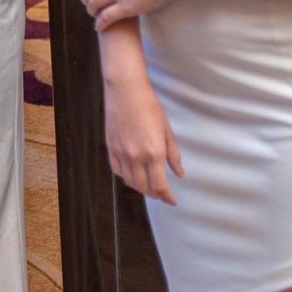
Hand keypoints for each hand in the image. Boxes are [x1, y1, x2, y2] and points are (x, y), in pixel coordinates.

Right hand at [104, 77, 183, 204]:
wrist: (126, 91)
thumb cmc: (149, 107)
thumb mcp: (167, 131)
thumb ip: (173, 155)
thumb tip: (179, 174)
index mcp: (154, 153)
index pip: (160, 185)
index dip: (167, 197)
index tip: (172, 200)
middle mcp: (136, 156)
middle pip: (144, 187)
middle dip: (155, 194)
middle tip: (162, 194)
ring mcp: (121, 153)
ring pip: (130, 182)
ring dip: (140, 187)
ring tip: (148, 186)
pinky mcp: (111, 148)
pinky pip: (117, 171)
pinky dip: (125, 177)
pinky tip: (132, 174)